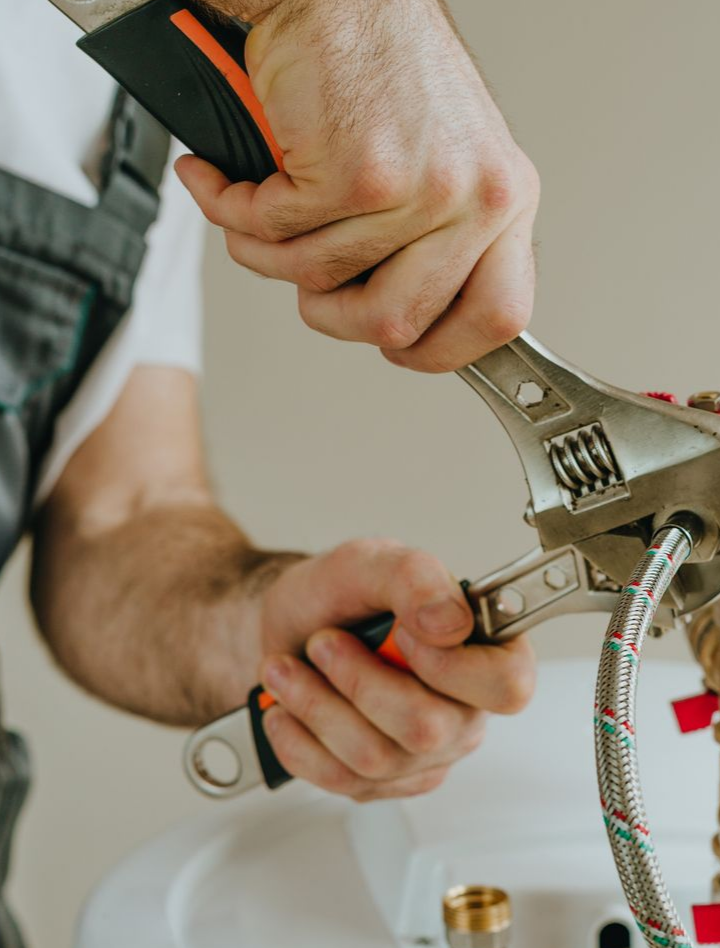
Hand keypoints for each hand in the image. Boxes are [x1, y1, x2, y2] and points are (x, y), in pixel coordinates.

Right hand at [179, 0, 539, 372]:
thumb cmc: (378, 74)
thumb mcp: (440, 167)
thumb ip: (431, 245)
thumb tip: (398, 323)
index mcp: (503, 201)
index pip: (499, 318)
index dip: (441, 350)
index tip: (400, 349)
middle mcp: (475, 197)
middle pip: (396, 324)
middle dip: (331, 315)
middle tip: (310, 282)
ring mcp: (420, 188)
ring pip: (321, 281)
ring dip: (268, 253)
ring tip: (259, 210)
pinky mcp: (356, 174)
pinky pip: (276, 237)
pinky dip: (236, 212)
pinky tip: (230, 181)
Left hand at [254, 538, 535, 800]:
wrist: (290, 626)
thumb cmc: (338, 594)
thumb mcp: (368, 563)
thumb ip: (415, 577)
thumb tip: (451, 622)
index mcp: (484, 651)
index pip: (507, 686)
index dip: (451, 668)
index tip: (400, 633)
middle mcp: (464, 708)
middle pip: (427, 731)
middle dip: (356, 682)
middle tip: (322, 642)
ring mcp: (426, 752)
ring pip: (376, 759)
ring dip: (315, 706)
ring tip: (288, 669)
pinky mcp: (384, 780)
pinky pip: (341, 780)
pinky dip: (297, 740)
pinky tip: (286, 709)